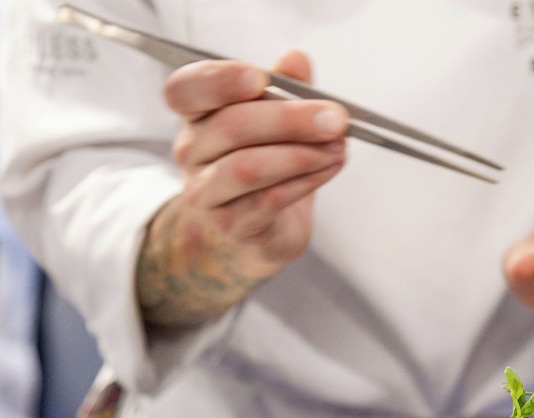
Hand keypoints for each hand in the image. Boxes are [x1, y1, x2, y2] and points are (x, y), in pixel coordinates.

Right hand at [137, 50, 347, 325]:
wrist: (265, 229)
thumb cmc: (269, 165)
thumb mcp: (279, 122)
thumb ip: (286, 88)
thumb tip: (297, 59)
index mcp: (197, 114)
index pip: (184, 89)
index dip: (218, 81)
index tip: (259, 77)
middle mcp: (191, 151)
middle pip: (231, 127)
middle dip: (290, 119)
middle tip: (335, 119)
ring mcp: (206, 192)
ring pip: (247, 168)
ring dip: (301, 155)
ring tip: (338, 148)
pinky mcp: (232, 225)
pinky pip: (269, 200)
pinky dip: (306, 181)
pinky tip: (329, 168)